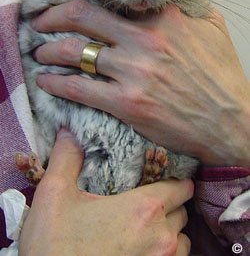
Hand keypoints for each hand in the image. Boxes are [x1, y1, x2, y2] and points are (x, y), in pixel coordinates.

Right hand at [19, 128, 191, 255]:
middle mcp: (161, 238)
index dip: (175, 179)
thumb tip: (69, 131)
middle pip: (181, 212)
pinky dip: (165, 254)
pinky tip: (141, 249)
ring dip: (169, 231)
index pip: (181, 187)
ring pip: (182, 240)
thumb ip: (67, 158)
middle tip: (146, 200)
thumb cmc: (55, 246)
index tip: (163, 177)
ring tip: (146, 227)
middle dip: (168, 204)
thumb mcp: (54, 195)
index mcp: (143, 209)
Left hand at [32, 0, 249, 165]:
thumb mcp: (211, 26)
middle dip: (52, 17)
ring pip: (75, 52)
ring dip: (49, 51)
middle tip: (40, 21)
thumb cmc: (221, 75)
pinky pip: (80, 88)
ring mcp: (134, 71)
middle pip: (82, 15)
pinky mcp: (127, 103)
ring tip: (41, 53)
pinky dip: (56, 83)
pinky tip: (46, 81)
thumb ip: (184, 2)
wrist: (230, 122)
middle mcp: (144, 39)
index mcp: (163, 17)